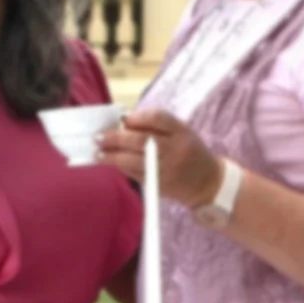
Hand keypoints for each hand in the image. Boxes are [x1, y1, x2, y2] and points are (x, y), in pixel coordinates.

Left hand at [96, 107, 222, 211]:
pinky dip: (120, 168)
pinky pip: (135, 174)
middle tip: (98, 137)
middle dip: (116, 138)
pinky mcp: (159, 184)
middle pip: (141, 140)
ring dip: (112, 157)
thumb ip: (156, 125)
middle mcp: (174, 150)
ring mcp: (166, 169)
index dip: (137, 117)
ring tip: (97, 153)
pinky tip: (110, 163)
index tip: (123, 119)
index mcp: (181, 132)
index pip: (158, 118)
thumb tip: (124, 122)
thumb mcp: (180, 132)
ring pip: (134, 161)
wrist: (206, 182)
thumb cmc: (188, 151)